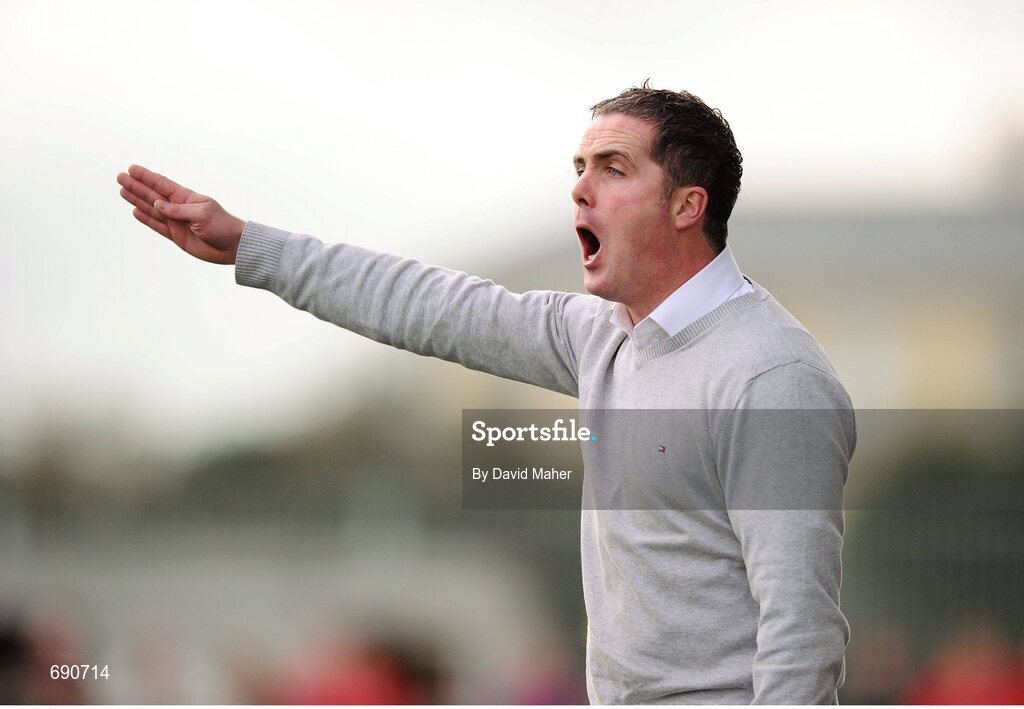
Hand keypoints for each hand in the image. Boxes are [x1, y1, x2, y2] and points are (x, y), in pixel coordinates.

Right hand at [117, 165, 245, 264]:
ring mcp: (177, 222)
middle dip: (136, 186)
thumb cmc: (222, 226)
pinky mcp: (177, 236)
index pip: (163, 184)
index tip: (132, 169)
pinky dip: (146, 218)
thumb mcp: (202, 214)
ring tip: (122, 190)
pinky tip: (135, 210)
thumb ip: (179, 210)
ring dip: (137, 200)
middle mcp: (180, 208)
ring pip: (152, 209)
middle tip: (120, 176)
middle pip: (153, 194)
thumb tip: (157, 204)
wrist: (232, 247)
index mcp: (187, 198)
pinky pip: (157, 225)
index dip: (147, 177)